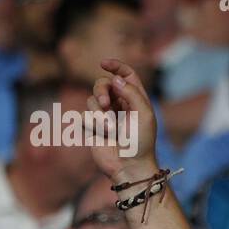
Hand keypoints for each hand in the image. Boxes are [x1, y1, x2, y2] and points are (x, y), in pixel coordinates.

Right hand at [88, 59, 159, 183]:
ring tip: (110, 130)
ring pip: (91, 100)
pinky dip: (93, 125)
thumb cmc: (141, 142)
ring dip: (100, 115)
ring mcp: (105, 115)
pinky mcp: (92, 127)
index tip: (103, 63)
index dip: (115, 66)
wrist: (129, 166)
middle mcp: (119, 104)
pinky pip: (84, 116)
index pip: (125, 75)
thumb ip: (132, 93)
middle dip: (100, 91)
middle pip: (102, 84)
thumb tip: (115, 79)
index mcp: (135, 99)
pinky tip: (103, 136)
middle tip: (106, 105)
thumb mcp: (144, 115)